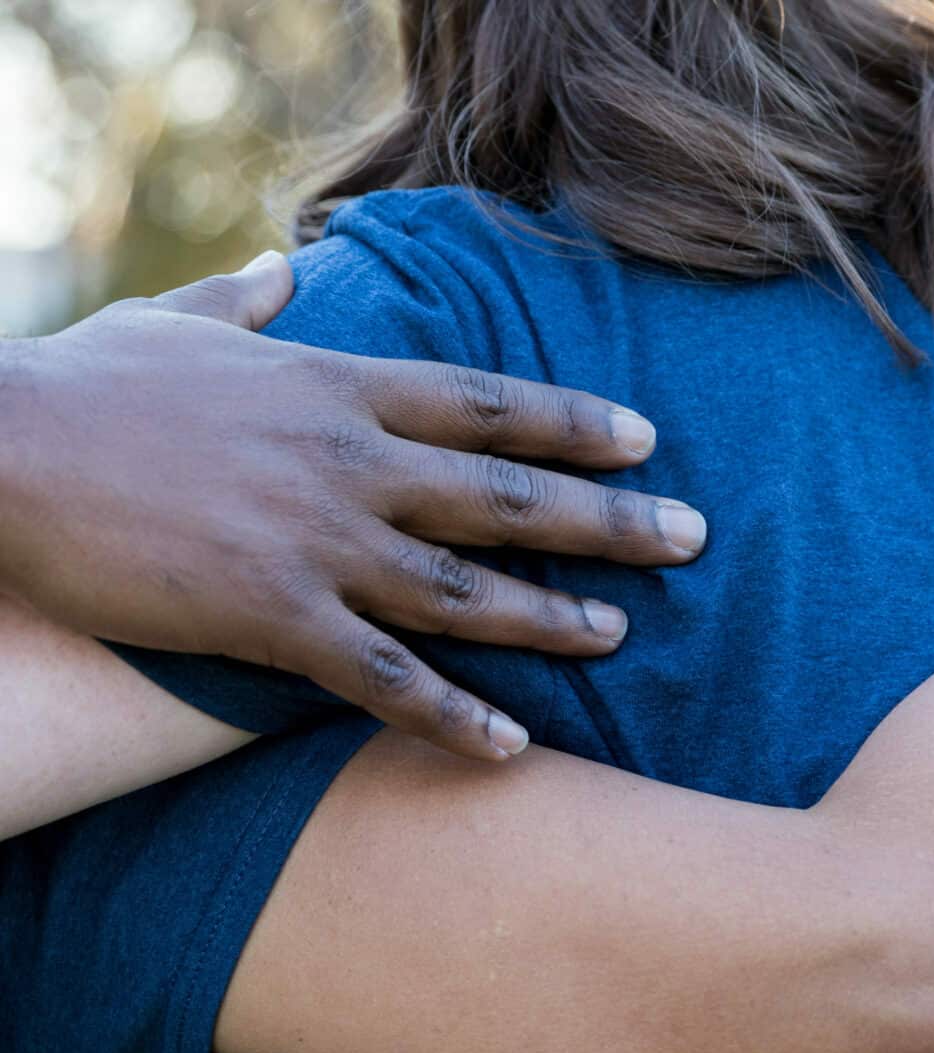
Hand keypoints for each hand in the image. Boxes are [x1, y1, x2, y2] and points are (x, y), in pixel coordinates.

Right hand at [0, 252, 707, 759]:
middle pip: (507, 496)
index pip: (485, 403)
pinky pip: (384, 681)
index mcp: (335, 388)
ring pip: (464, 591)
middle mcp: (348, 465)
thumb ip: (245, 303)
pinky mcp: (272, 619)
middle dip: (609, 520)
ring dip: (551, 618)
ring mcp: (316, 545)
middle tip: (691, 541)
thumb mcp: (173, 323)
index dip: (574, 421)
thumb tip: (279, 268)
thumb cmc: (85, 388)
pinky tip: (511, 746)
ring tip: (620, 637)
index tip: (647, 439)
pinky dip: (452, 717)